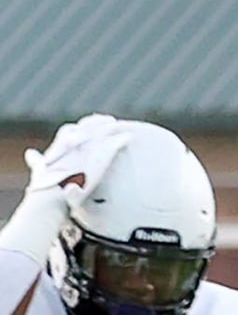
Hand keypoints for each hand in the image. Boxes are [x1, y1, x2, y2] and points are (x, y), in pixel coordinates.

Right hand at [0, 117, 125, 261]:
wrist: (53, 195)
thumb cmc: (45, 187)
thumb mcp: (40, 170)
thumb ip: (37, 161)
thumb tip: (30, 153)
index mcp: (59, 147)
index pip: (70, 131)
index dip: (81, 127)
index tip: (88, 122)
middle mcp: (72, 145)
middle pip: (87, 128)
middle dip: (98, 123)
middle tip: (109, 120)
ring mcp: (86, 151)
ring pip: (101, 134)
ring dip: (111, 128)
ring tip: (121, 126)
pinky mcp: (97, 159)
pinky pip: (112, 146)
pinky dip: (120, 140)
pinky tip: (129, 138)